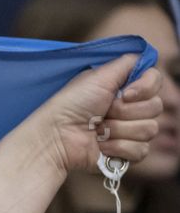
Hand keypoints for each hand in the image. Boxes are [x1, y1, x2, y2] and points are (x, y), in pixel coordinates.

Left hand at [33, 53, 161, 176]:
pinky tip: (101, 146)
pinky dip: (118, 147)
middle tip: (102, 112)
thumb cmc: (71, 104)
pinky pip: (141, 150)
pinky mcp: (125, 154)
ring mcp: (128, 132)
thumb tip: (145, 58)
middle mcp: (130, 109)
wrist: (56, 136)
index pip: (156, 82)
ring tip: (97, 130)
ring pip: (149, 129)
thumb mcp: (98, 75)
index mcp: (125, 89)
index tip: (124, 94)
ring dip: (119, 129)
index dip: (144, 88)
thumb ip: (127, 62)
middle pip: (155, 107)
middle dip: (125, 111)